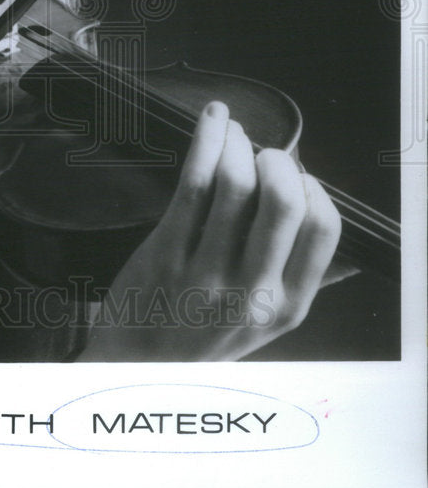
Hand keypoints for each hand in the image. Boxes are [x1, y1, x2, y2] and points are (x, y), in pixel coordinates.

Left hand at [78, 101, 341, 360]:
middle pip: (283, 199)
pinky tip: (213, 120)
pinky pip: (193, 182)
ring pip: (234, 183)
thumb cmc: (202, 334)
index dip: (312, 188)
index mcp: (286, 306)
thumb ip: (301, 285)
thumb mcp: (263, 325)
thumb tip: (350, 259)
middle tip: (264, 153)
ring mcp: (204, 272)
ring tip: (233, 132)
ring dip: (237, 141)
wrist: (136, 367)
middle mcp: (250, 292)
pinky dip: (207, 139)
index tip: (295, 177)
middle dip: (277, 159)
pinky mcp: (164, 250)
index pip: (323, 228)